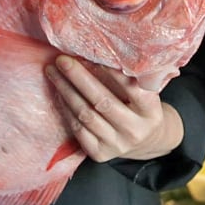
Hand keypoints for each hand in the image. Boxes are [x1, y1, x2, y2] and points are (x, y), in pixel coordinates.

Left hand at [45, 55, 183, 161]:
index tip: (92, 54)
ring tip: (53, 72)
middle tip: (63, 60)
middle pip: (102, 101)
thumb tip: (106, 50)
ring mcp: (117, 145)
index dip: (111, 72)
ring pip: (85, 115)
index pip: (130, 89)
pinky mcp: (100, 154)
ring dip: (66, 91)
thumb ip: (134, 77)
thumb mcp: (148, 93)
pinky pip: (78, 129)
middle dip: (79, 78)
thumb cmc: (143, 107)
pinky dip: (66, 108)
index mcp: (150, 111)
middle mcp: (135, 130)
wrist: (147, 140)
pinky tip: (59, 93)